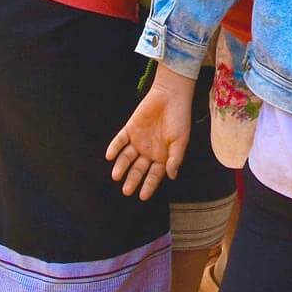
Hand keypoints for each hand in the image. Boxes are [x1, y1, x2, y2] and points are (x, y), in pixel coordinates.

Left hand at [106, 67, 194, 198]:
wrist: (171, 95)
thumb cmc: (179, 118)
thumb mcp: (180, 140)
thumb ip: (175, 158)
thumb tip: (172, 176)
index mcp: (163, 156)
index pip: (154, 174)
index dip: (149, 185)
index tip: (143, 196)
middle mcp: (149, 151)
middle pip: (138, 169)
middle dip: (132, 180)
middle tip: (126, 190)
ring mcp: (138, 140)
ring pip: (127, 157)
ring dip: (121, 166)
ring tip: (116, 175)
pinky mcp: (130, 129)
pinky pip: (120, 141)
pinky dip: (114, 148)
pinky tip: (110, 156)